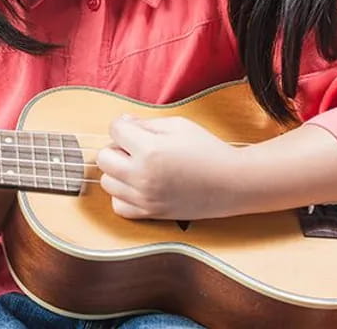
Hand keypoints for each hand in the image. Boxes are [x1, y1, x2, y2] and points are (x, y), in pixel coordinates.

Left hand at [96, 114, 240, 220]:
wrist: (233, 183)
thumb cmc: (207, 149)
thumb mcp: (177, 125)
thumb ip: (145, 123)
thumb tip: (123, 123)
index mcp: (149, 150)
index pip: (114, 130)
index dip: (123, 125)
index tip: (135, 127)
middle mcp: (142, 176)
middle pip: (103, 157)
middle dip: (116, 148)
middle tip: (135, 147)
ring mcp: (145, 197)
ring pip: (107, 182)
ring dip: (117, 171)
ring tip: (138, 166)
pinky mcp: (151, 213)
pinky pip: (118, 206)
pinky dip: (122, 196)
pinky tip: (138, 186)